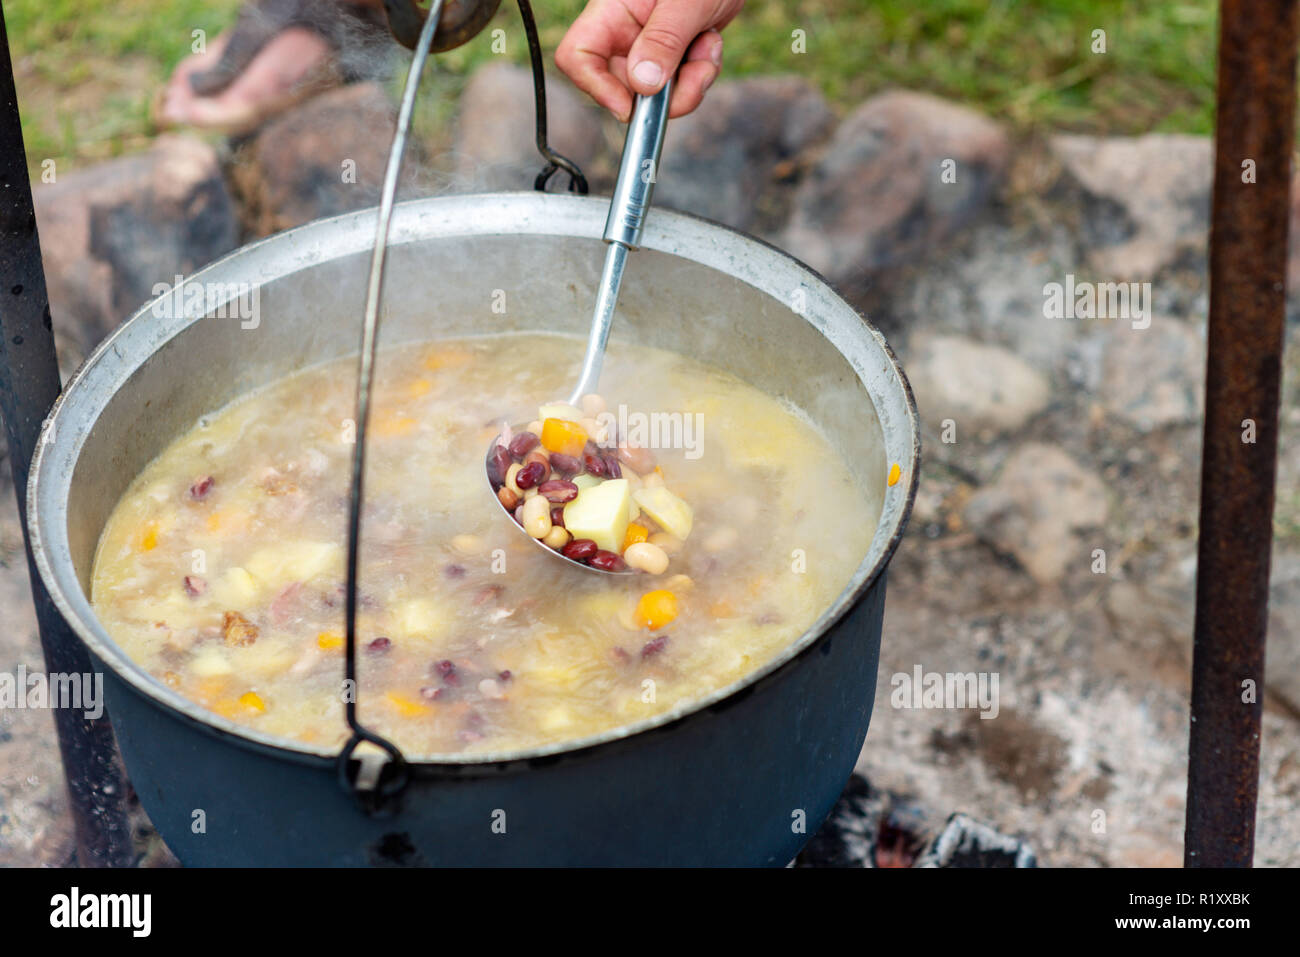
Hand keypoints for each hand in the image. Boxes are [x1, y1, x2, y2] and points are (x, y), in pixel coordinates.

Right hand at [556, 0, 743, 121]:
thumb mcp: (686, 1)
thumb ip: (664, 39)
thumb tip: (643, 83)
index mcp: (612, 11)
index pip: (577, 56)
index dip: (595, 87)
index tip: (629, 107)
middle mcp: (624, 34)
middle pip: (622, 89)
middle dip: (664, 95)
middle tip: (698, 72)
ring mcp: (647, 49)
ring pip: (655, 96)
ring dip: (690, 85)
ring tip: (709, 47)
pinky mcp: (670, 59)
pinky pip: (678, 89)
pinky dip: (700, 76)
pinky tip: (711, 44)